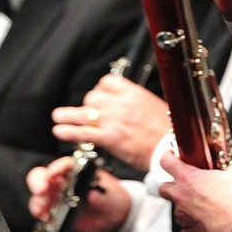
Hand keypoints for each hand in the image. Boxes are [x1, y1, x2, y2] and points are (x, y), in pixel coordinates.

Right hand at [27, 159, 130, 231]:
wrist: (111, 217)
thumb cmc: (111, 198)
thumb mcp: (111, 197)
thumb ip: (101, 197)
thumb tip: (92, 195)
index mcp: (78, 171)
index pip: (64, 164)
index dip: (57, 167)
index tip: (54, 174)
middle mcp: (63, 181)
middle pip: (43, 175)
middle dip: (39, 181)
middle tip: (42, 190)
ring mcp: (56, 196)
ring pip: (39, 194)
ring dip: (38, 200)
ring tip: (43, 208)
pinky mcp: (54, 211)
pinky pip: (41, 211)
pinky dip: (40, 214)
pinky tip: (45, 217)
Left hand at [52, 75, 170, 170]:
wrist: (173, 148)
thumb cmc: (169, 131)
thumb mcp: (155, 107)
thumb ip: (138, 103)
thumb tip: (130, 105)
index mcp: (134, 93)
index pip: (107, 82)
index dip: (100, 90)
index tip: (99, 96)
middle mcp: (121, 104)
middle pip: (93, 97)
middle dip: (88, 105)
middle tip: (87, 114)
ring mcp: (113, 120)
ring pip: (83, 112)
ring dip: (67, 115)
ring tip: (58, 117)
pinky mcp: (109, 138)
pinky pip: (83, 133)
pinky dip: (69, 131)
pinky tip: (59, 131)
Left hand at [158, 153, 231, 231]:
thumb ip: (230, 166)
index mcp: (188, 178)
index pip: (166, 161)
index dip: (167, 156)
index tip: (171, 156)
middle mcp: (181, 196)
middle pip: (163, 188)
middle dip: (170, 185)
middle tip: (183, 184)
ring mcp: (184, 215)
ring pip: (176, 209)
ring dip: (184, 206)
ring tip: (200, 205)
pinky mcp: (191, 231)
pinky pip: (186, 228)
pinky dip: (192, 224)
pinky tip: (203, 221)